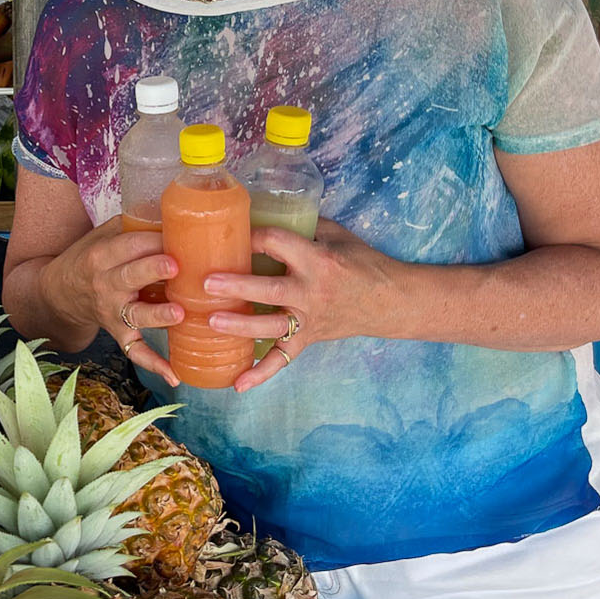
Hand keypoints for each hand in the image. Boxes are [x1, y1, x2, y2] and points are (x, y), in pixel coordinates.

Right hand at [41, 218, 184, 387]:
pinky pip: (135, 350)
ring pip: (135, 314)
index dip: (151, 239)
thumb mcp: (100, 236)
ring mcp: (112, 311)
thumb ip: (130, 225)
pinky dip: (154, 364)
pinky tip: (175, 374)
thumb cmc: (87, 258)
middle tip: (174, 265)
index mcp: (100, 256)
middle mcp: (105, 285)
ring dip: (157, 315)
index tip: (177, 232)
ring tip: (178, 313)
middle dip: (152, 270)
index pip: (127, 245)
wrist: (57, 293)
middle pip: (130, 276)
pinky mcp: (118, 331)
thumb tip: (171, 209)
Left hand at [203, 218, 400, 391]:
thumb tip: (266, 213)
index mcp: (317, 261)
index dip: (253, 237)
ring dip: (241, 326)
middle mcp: (311, 292)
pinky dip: (261, 374)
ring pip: (271, 326)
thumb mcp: (337, 236)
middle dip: (237, 286)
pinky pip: (283, 359)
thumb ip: (304, 226)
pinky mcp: (309, 339)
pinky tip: (238, 384)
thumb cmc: (364, 263)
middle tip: (207, 282)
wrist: (392, 300)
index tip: (231, 234)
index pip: (277, 244)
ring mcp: (309, 320)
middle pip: (270, 290)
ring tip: (212, 321)